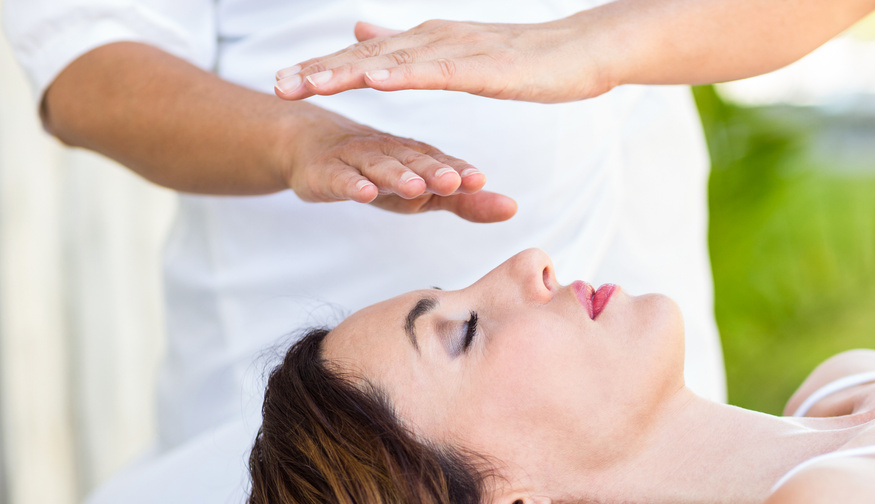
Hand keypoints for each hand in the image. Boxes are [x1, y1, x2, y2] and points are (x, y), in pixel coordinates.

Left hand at [274, 19, 613, 103]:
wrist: (580, 51)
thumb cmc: (525, 59)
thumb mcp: (456, 55)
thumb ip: (408, 49)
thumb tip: (362, 31)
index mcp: (426, 43)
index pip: (367, 57)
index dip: (324, 68)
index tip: (284, 82)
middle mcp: (433, 40)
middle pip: (368, 57)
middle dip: (321, 70)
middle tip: (279, 85)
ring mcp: (456, 51)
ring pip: (393, 62)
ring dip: (349, 71)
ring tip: (311, 82)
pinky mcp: (482, 66)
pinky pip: (436, 72)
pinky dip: (403, 74)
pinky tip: (376, 82)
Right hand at [284, 108, 516, 222]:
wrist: (312, 147)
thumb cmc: (379, 171)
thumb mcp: (424, 190)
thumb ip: (465, 202)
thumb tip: (513, 208)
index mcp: (417, 155)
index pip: (442, 162)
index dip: (459, 171)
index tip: (480, 180)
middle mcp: (390, 152)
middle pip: (415, 161)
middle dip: (435, 171)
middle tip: (454, 182)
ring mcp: (357, 159)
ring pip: (380, 166)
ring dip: (398, 175)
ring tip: (416, 187)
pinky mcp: (326, 172)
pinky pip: (340, 178)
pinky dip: (351, 184)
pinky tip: (364, 192)